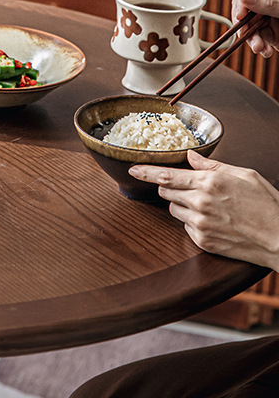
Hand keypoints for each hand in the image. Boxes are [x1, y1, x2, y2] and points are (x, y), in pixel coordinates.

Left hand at [129, 150, 278, 270]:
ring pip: (174, 209)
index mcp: (210, 183)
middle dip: (170, 186)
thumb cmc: (267, 204)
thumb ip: (213, 165)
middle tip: (188, 187)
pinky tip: (213, 220)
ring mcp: (200, 224)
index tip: (132, 169)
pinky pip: (185, 226)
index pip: (166, 175)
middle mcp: (201, 203)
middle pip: (166, 191)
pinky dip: (192, 221)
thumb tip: (191, 156)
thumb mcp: (244, 175)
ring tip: (207, 205)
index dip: (146, 172)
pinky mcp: (203, 241)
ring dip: (181, 204)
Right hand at [232, 0, 278, 57]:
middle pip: (246, 12)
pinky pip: (261, 40)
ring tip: (260, 49)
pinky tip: (266, 52)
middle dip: (245, 27)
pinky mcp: (274, 35)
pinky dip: (262, 48)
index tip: (240, 17)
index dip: (242, 4)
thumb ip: (269, 3)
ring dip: (253, 41)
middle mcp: (270, 4)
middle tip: (246, 36)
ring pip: (251, 29)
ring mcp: (271, 20)